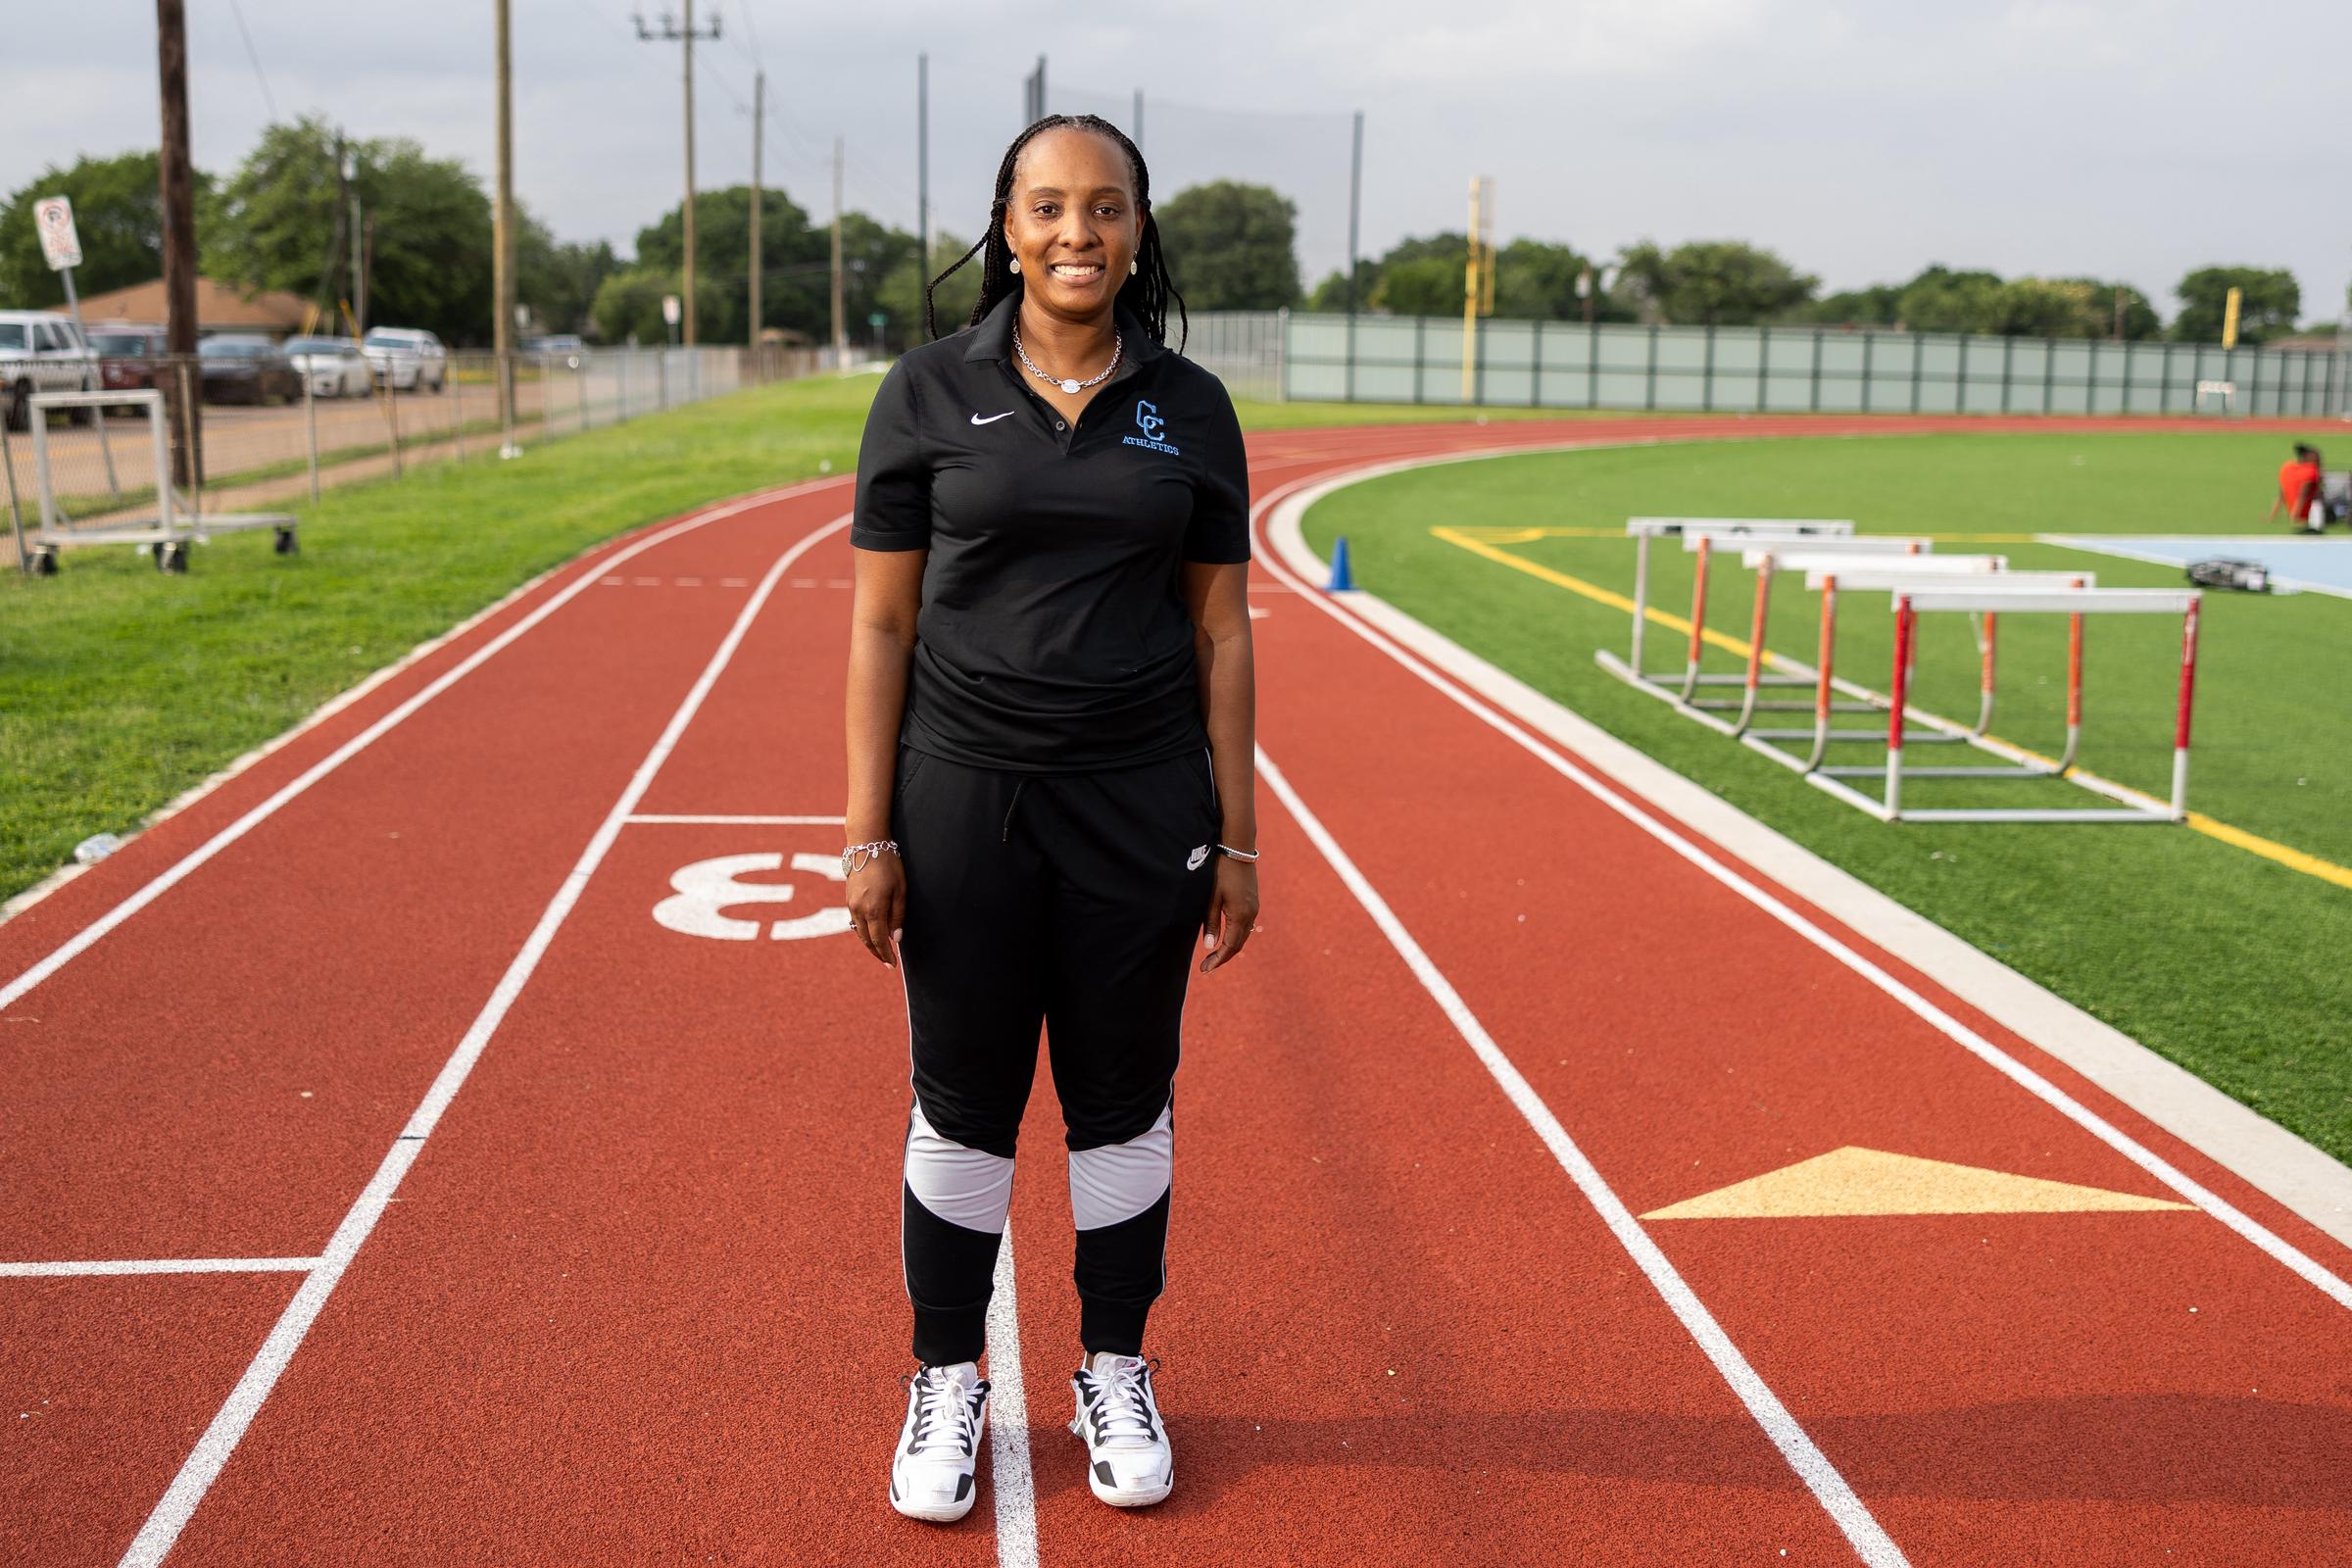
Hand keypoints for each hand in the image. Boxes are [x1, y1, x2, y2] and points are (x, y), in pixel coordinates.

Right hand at [847, 853, 905, 966]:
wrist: (866, 845)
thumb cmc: (888, 865)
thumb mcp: (900, 891)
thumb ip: (898, 916)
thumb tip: (897, 938)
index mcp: (873, 910)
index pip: (879, 940)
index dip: (886, 955)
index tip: (893, 965)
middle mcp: (858, 910)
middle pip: (867, 940)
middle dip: (877, 953)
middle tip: (888, 963)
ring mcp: (851, 904)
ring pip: (859, 932)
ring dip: (870, 943)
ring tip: (881, 951)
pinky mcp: (848, 899)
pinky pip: (855, 921)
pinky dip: (863, 932)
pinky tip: (872, 933)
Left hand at [1199, 856, 1258, 973]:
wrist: (1238, 849)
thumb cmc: (1221, 871)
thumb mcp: (1211, 897)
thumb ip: (1211, 922)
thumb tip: (1210, 947)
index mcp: (1241, 915)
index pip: (1230, 946)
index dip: (1218, 960)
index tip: (1205, 969)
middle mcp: (1251, 914)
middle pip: (1238, 944)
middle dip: (1223, 957)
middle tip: (1207, 967)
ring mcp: (1254, 908)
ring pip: (1243, 936)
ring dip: (1229, 948)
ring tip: (1214, 956)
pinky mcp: (1253, 902)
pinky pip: (1245, 926)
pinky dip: (1235, 936)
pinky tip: (1225, 938)